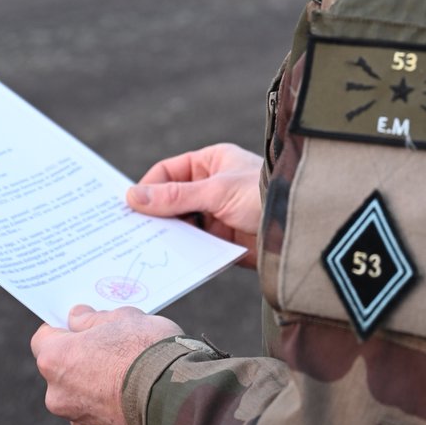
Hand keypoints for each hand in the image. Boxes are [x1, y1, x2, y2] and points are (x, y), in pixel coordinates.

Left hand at [31, 303, 181, 424]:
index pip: (42, 338)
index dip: (60, 328)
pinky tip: (127, 387)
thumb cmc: (145, 348)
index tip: (78, 323)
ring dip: (91, 379)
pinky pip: (92, 409)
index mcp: (57, 359)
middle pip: (59, 367)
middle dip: (78, 355)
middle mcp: (57, 393)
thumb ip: (92, 319)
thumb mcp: (121, 317)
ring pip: (76, 390)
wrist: (174, 392)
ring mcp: (76, 417)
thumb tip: (77, 317)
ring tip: (123, 367)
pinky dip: (104, 399)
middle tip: (107, 343)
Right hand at [127, 143, 261, 268]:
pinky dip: (181, 253)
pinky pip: (194, 246)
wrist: (298, 229)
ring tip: (141, 250)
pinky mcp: (222, 241)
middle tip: (126, 233)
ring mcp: (216, 215)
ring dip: (166, 236)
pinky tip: (165, 262)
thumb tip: (132, 196)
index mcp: (211, 162)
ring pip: (180, 225)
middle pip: (171, 201)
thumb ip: (175, 196)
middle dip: (153, 215)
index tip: (128, 209)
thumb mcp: (216, 191)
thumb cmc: (263, 194)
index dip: (148, 188)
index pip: (168, 172)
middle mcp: (211, 187)